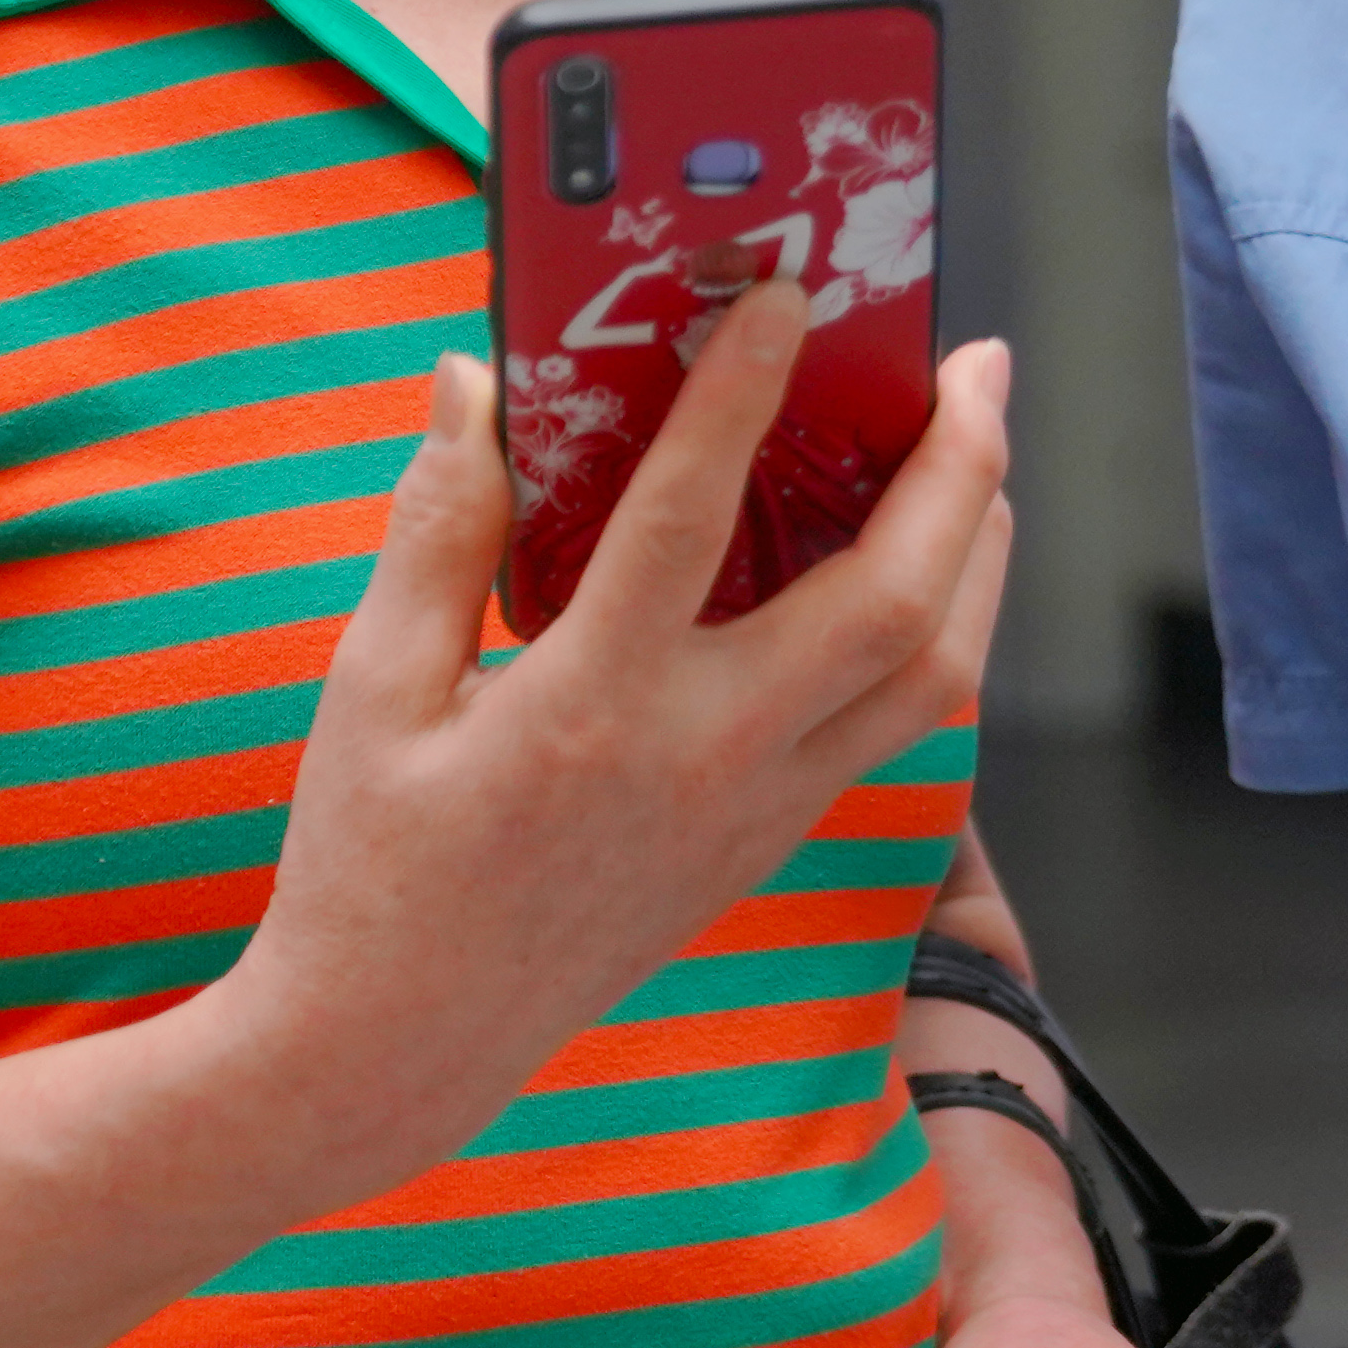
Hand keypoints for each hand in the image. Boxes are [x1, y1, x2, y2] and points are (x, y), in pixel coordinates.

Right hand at [218, 283, 1016, 1203]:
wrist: (397, 1052)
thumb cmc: (368, 863)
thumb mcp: (368, 688)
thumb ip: (436, 529)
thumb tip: (468, 384)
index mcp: (586, 706)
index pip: (690, 517)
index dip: (742, 392)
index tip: (784, 295)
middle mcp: (701, 758)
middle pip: (892, 602)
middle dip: (958, 469)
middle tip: (974, 363)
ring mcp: (755, 810)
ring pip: (932, 672)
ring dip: (979, 550)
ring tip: (978, 452)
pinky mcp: (770, 843)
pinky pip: (897, 725)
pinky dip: (938, 629)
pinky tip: (925, 566)